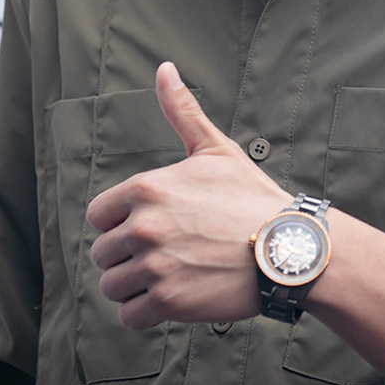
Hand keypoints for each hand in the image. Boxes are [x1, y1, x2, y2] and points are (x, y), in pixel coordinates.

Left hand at [87, 62, 289, 329]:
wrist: (286, 246)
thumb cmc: (250, 196)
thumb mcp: (213, 148)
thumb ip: (181, 110)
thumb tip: (165, 68)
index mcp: (147, 188)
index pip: (98, 215)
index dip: (120, 222)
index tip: (151, 225)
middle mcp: (143, 226)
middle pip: (102, 253)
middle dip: (127, 256)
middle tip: (165, 253)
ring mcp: (154, 265)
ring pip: (113, 286)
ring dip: (135, 286)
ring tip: (169, 275)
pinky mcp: (167, 301)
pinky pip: (130, 316)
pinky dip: (146, 312)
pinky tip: (173, 297)